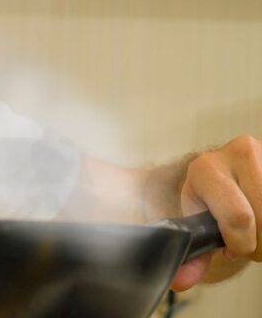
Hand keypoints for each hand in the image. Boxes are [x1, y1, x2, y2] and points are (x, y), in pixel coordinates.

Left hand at [171, 135, 261, 290]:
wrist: (224, 174)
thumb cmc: (210, 201)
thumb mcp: (197, 223)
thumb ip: (192, 256)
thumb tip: (181, 282)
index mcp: (205, 168)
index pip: (238, 217)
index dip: (241, 243)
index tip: (235, 248)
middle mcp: (237, 152)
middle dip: (260, 241)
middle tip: (250, 241)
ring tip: (258, 230)